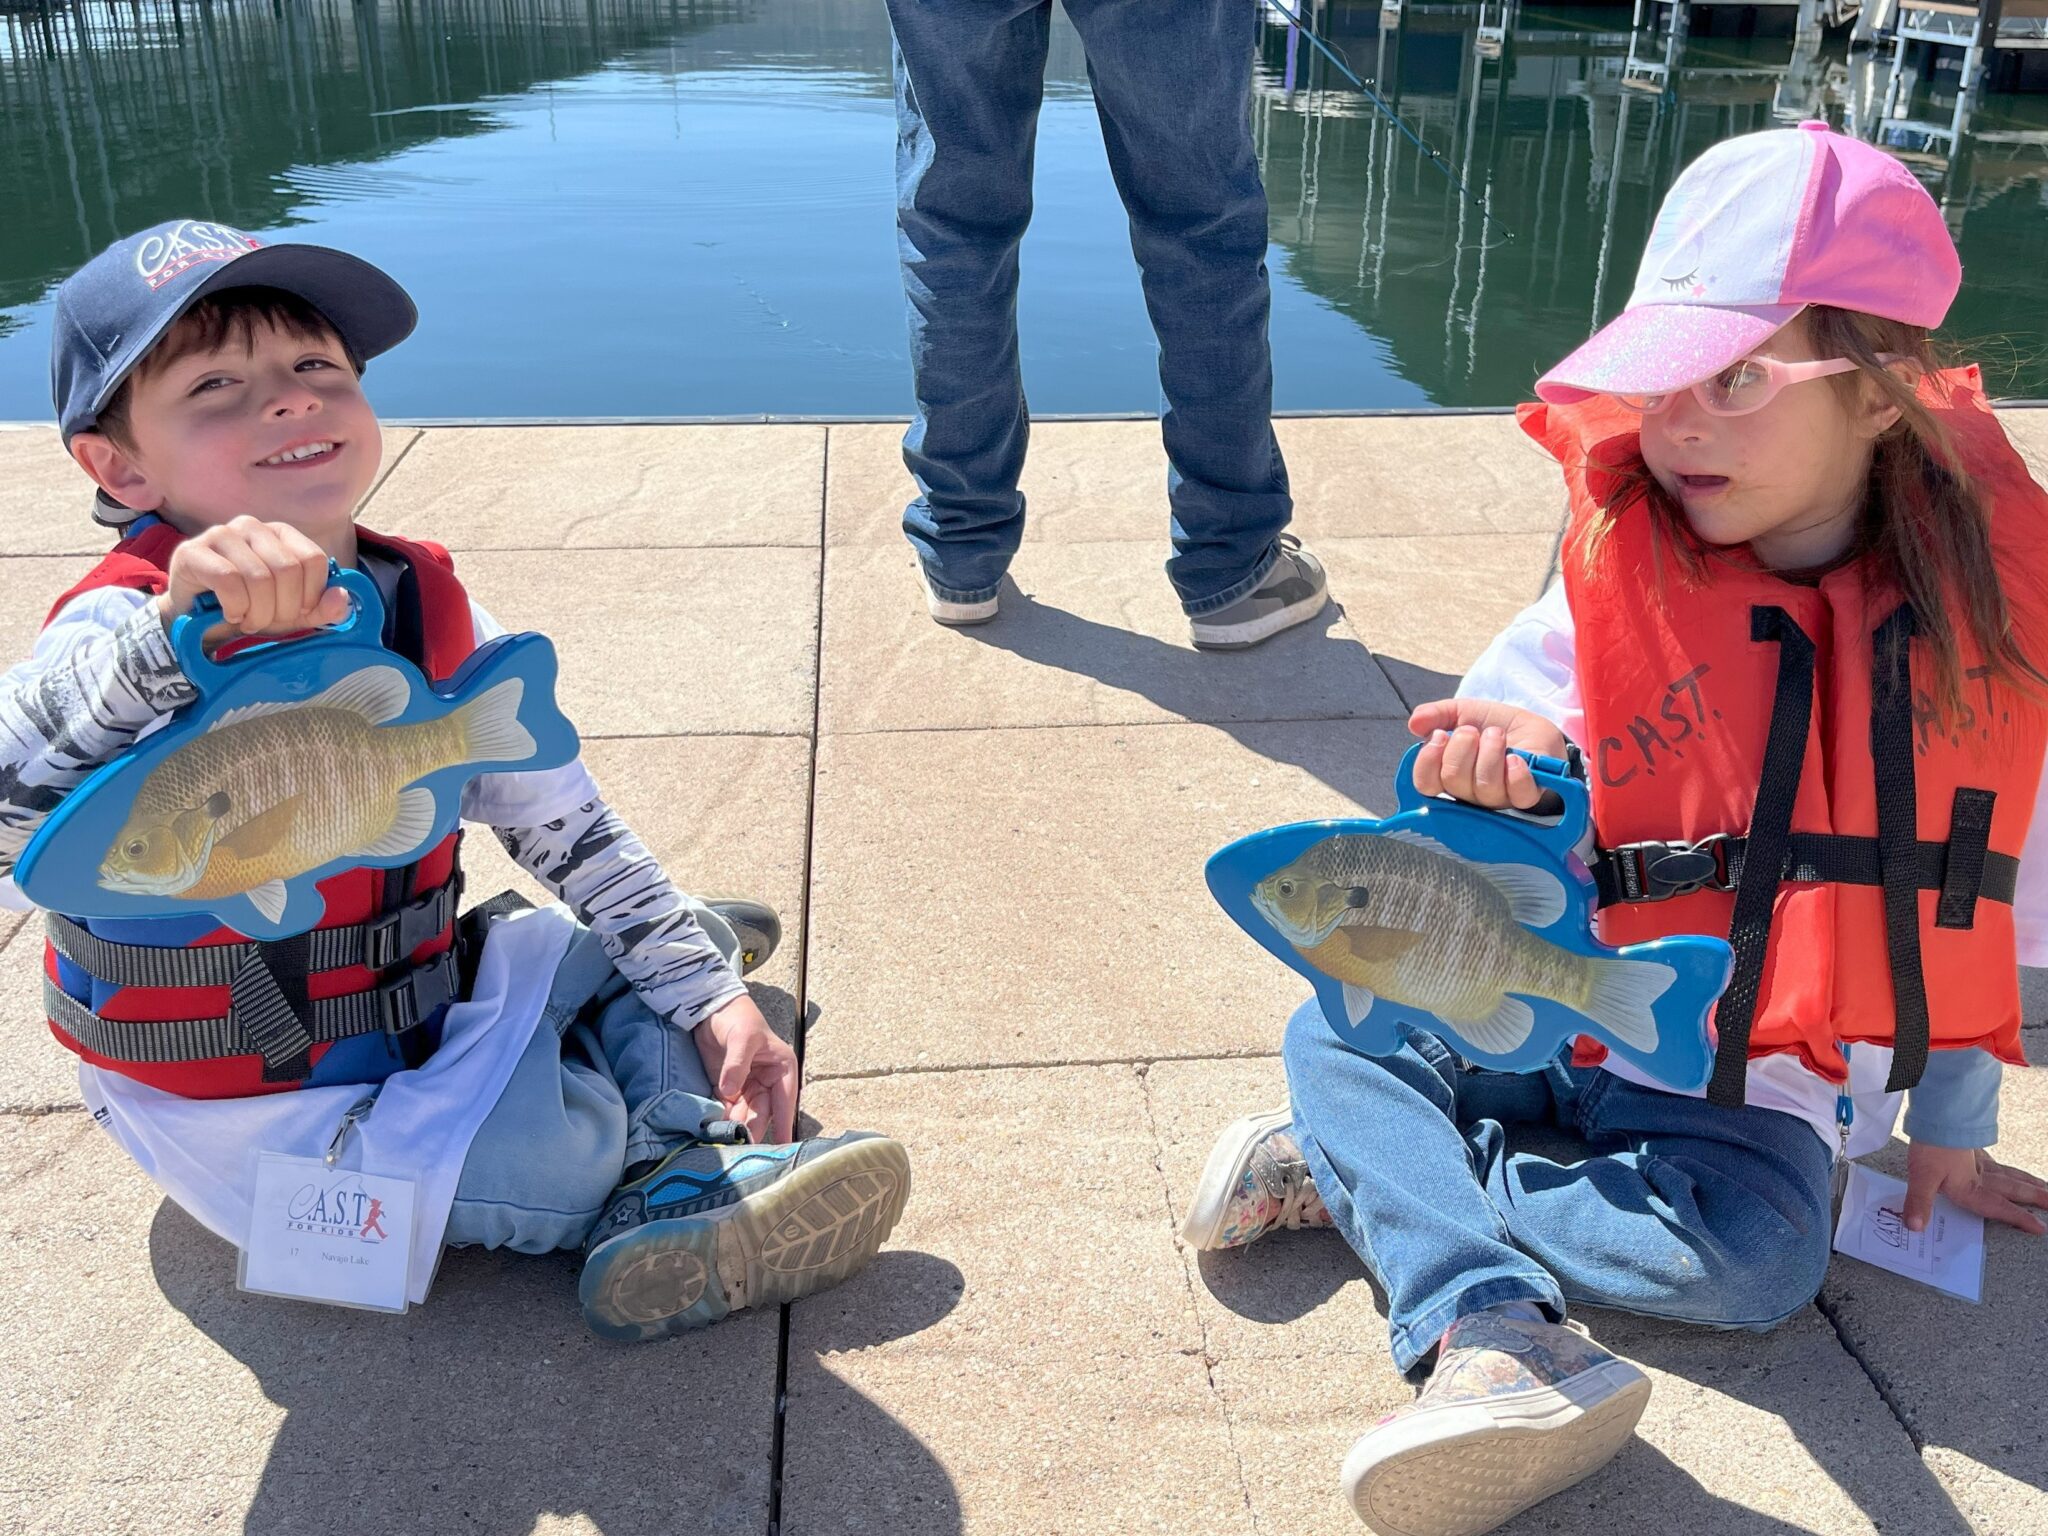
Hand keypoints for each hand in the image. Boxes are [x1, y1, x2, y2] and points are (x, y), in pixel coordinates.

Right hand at [157, 516, 351, 644]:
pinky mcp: (192, 552)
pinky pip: (229, 581)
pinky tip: (230, 614)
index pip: (314, 559)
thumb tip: (342, 597)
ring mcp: (220, 535)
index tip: (296, 612)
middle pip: (287, 569)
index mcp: (281, 533)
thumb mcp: (293, 614)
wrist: (198, 622)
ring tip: (247, 619)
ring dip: (258, 612)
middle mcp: (251, 526)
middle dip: (283, 608)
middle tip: (267, 620)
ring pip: (259, 577)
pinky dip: (235, 607)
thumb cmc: (250, 610)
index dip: (311, 595)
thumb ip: (323, 608)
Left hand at [692, 992, 797, 1144]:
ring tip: (725, 1146)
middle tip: (741, 1150)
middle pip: (763, 1113)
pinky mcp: (728, 1091)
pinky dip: (721, 1122)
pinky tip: (714, 1134)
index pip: (784, 1102)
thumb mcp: (742, 1037)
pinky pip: (728, 1111)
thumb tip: (730, 1091)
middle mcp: (769, 1083)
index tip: (783, 1148)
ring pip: (745, 1116)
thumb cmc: (738, 1018)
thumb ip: (737, 1064)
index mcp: (782, 1070)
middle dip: (752, 1130)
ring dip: (735, 1130)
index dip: (784, 1125)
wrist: (712, 1009)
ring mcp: (748, 1088)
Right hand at [1408, 699, 1568, 811]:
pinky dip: (1515, 774)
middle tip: (1473, 731)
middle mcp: (1469, 793)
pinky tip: (1515, 757)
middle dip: (1462, 748)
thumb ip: (1437, 714)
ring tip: (1498, 734)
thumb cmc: (1497, 726)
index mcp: (1448, 775)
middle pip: (1453, 781)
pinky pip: (1517, 794)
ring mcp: (1497, 798)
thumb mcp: (1464, 712)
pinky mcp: (1526, 796)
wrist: (1535, 730)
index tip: (1441, 735)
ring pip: (1484, 786)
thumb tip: (1414, 723)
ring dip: (1490, 752)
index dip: (1428, 760)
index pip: (1425, 782)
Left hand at [1903, 1141, 2047, 1234]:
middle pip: (2013, 1188)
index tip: (2040, 1228)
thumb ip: (1919, 1203)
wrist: (1935, 1114)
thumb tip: (1914, 1227)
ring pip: (2009, 1174)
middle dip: (2034, 1198)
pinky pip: (1996, 1162)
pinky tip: (2006, 1169)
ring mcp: (1976, 1160)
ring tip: (2044, 1188)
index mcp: (1970, 1187)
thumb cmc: (1931, 1145)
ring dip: (2027, 1182)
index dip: (2018, 1218)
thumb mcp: (1922, 1176)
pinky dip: (2007, 1168)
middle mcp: (1979, 1175)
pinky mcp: (1969, 1147)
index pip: (1998, 1207)